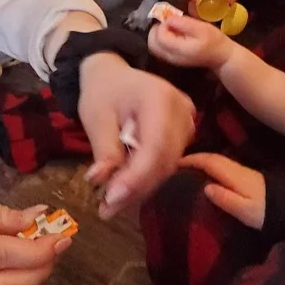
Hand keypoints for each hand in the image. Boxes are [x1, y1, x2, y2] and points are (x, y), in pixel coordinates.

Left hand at [78, 52, 195, 219]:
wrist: (114, 75)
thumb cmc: (103, 92)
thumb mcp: (96, 117)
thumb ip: (104, 150)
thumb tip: (101, 181)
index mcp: (159, 98)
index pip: (155, 146)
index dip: (136, 177)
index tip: (112, 199)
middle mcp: (182, 110)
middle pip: (164, 161)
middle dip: (135, 189)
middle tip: (106, 210)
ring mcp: (188, 121)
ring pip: (168, 166)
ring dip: (140, 189)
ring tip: (111, 204)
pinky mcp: (185, 133)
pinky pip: (168, 162)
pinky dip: (146, 179)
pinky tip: (125, 189)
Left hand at [148, 15, 235, 68]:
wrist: (220, 56)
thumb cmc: (213, 40)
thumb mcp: (202, 28)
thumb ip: (183, 23)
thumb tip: (167, 19)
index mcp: (180, 50)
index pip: (160, 37)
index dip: (163, 25)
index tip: (173, 19)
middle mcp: (171, 58)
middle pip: (152, 43)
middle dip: (156, 30)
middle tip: (169, 22)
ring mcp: (170, 60)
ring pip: (152, 47)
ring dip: (157, 34)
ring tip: (170, 28)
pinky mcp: (170, 59)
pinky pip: (157, 49)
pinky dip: (159, 39)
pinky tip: (171, 34)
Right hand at [180, 153, 265, 228]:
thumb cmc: (265, 212)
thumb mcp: (245, 210)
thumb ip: (226, 199)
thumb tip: (206, 187)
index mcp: (234, 175)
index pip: (209, 162)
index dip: (192, 160)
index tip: (175, 163)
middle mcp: (237, 169)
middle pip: (213, 158)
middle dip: (195, 158)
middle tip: (178, 164)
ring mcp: (243, 171)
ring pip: (218, 160)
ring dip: (203, 160)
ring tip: (189, 168)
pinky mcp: (247, 176)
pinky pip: (223, 165)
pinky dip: (211, 165)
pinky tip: (208, 174)